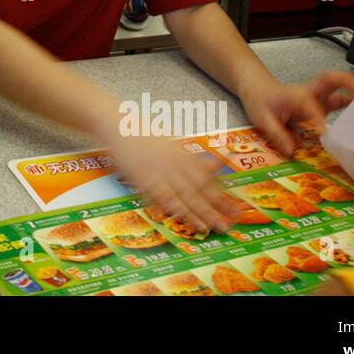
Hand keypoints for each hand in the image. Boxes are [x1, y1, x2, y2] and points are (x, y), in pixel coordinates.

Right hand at [111, 133, 233, 233]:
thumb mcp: (172, 141)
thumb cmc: (144, 132)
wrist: (119, 125)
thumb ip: (190, 156)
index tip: (233, 208)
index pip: (206, 179)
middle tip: (226, 225)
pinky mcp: (142, 179)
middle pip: (197, 190)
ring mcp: (158, 172)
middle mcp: (174, 164)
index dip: (220, 195)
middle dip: (213, 209)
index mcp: (182, 155)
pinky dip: (170, 208)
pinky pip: (158, 196)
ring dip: (194, 213)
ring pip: (180, 196)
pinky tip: (179, 218)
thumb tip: (213, 165)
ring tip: (207, 227)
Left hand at [240, 70, 353, 155]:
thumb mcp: (262, 119)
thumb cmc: (260, 102)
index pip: (312, 108)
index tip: (325, 133)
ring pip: (338, 89)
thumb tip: (292, 152)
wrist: (257, 89)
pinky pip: (339, 102)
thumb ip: (277, 134)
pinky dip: (352, 105)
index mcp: (297, 96)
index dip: (319, 120)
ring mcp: (318, 98)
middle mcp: (311, 94)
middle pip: (330, 80)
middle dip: (346, 82)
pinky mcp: (322, 105)